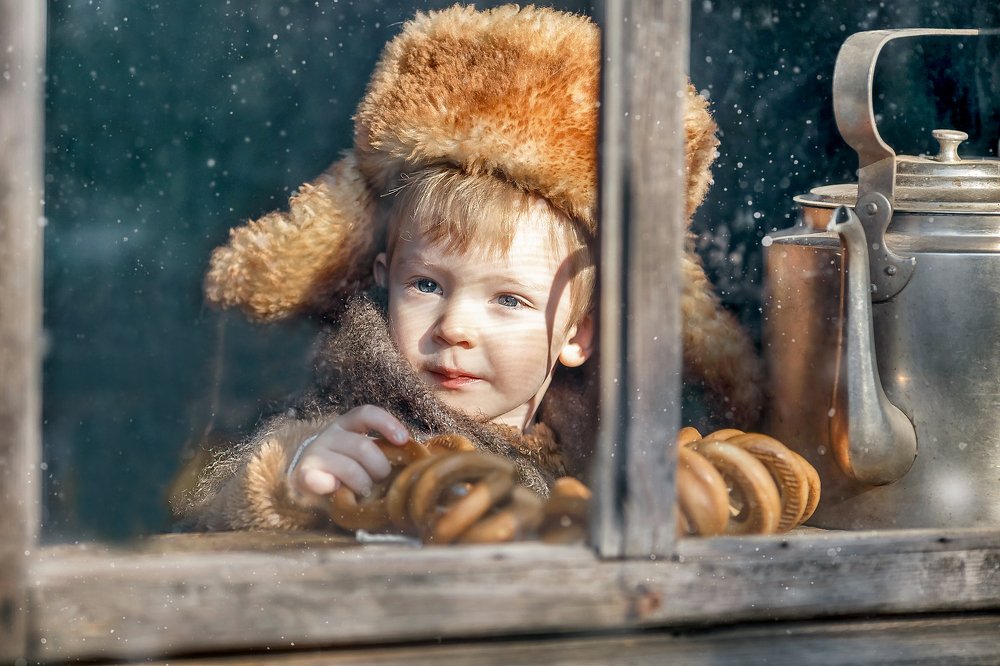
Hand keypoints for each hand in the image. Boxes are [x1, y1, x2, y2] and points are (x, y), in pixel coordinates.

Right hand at [287, 405, 408, 504]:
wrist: (307, 478)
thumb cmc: (345, 466)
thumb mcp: (362, 452)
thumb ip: (381, 451)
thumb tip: (414, 458)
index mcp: (347, 424)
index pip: (366, 413)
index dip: (387, 423)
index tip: (402, 440)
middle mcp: (330, 434)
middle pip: (363, 447)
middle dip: (380, 469)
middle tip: (381, 481)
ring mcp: (315, 453)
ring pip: (348, 467)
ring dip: (363, 484)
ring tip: (365, 492)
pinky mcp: (303, 474)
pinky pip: (317, 480)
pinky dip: (329, 485)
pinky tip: (336, 490)